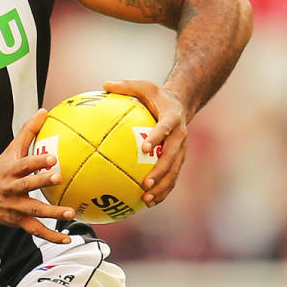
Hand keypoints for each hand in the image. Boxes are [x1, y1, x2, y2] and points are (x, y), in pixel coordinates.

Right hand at [0, 109, 75, 243]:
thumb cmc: (0, 170)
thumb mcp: (11, 151)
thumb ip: (28, 131)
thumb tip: (45, 111)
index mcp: (10, 170)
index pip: (23, 164)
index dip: (36, 161)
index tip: (51, 157)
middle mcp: (11, 189)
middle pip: (26, 185)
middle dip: (41, 182)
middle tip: (58, 177)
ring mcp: (15, 207)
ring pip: (34, 210)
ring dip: (52, 213)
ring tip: (70, 213)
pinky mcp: (19, 221)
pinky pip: (36, 230)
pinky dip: (52, 236)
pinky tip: (68, 238)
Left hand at [103, 80, 187, 206]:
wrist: (181, 104)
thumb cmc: (157, 96)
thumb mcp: (144, 86)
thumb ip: (126, 86)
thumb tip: (104, 84)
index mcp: (172, 119)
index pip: (165, 129)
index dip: (157, 137)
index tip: (144, 147)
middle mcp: (179, 137)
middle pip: (171, 157)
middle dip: (160, 173)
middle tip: (144, 184)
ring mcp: (180, 151)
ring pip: (174, 172)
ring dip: (162, 187)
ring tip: (146, 199)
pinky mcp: (178, 160)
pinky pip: (171, 178)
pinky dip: (162, 191)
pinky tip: (147, 202)